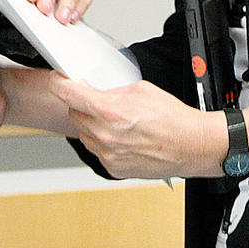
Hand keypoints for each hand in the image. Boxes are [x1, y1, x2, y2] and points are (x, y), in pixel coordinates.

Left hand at [48, 74, 220, 179]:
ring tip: (115, 121)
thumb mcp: (139, 89)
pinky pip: (96, 149)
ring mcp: (107, 154)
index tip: (58, 80)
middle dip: (82, 104)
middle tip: (98, 101)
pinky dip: (102, 141)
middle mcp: (104, 135)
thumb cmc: (171, 119)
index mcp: (109, 111)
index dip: (59, 83)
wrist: (190, 146)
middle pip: (74, 114)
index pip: (68, 94)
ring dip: (91, 124)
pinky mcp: (112, 167)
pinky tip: (120, 136)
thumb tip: (93, 88)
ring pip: (83, 133)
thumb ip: (111, 89)